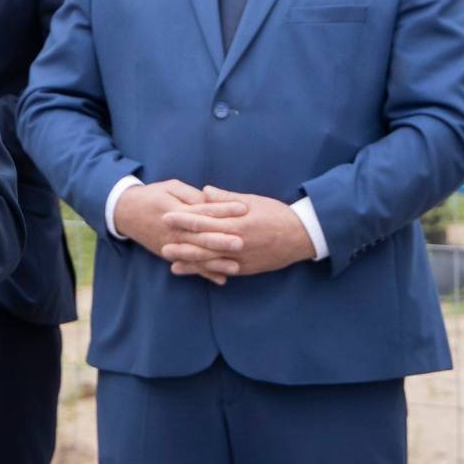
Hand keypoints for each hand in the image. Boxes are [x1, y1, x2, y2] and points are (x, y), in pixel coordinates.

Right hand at [113, 179, 245, 284]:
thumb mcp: (170, 187)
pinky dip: (204, 274)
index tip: (243, 208)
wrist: (124, 211)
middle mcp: (174, 230)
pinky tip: (221, 279)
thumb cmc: (151, 195)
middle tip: (242, 242)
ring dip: (216, 262)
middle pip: (201, 236)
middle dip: (222, 240)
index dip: (223, 209)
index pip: (203, 210)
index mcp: (176, 211)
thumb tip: (212, 202)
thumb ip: (191, 195)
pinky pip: (189, 266)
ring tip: (236, 266)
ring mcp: (170, 245)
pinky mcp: (169, 254)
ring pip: (196, 255)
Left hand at [161, 186, 314, 277]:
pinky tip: (194, 271)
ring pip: (211, 261)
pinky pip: (223, 270)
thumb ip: (226, 198)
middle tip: (161, 242)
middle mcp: (237, 243)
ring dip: (190, 261)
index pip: (204, 221)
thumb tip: (204, 191)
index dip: (184, 219)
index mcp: (237, 223)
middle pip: (203, 244)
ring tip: (170, 261)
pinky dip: (207, 271)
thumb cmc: (277, 214)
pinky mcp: (246, 269)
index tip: (166, 216)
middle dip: (181, 243)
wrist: (303, 236)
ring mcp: (241, 258)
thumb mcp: (252, 201)